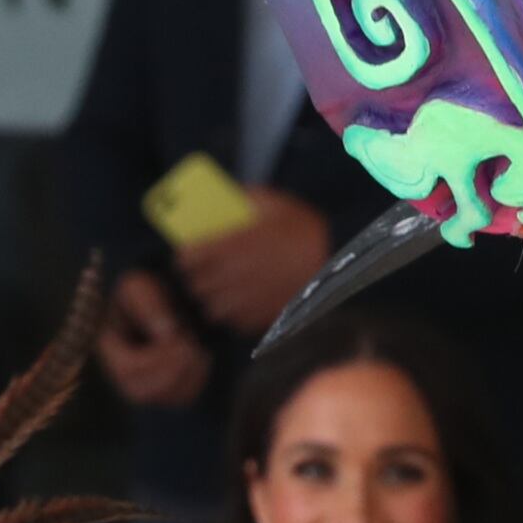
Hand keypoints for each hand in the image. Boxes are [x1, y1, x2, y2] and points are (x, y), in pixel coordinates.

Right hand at [98, 268, 210, 409]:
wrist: (157, 299)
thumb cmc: (143, 292)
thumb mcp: (140, 288)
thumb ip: (149, 306)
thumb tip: (167, 333)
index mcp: (109, 349)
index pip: (128, 369)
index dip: (156, 360)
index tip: (179, 338)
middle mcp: (120, 374)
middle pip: (142, 393)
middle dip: (172, 372)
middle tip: (192, 345)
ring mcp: (142, 385)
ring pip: (164, 398)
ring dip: (187, 376)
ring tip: (197, 346)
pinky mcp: (164, 388)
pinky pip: (182, 397)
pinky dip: (197, 380)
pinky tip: (203, 355)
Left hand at [174, 191, 329, 336]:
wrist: (337, 261)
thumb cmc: (304, 228)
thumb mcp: (273, 203)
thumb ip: (241, 202)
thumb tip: (219, 204)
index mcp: (232, 244)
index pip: (187, 257)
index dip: (184, 256)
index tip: (188, 254)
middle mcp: (234, 275)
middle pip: (196, 284)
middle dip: (197, 277)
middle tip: (204, 272)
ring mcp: (247, 300)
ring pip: (211, 306)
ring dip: (213, 297)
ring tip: (222, 289)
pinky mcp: (260, 318)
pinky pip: (233, 321)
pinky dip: (233, 313)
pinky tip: (242, 301)